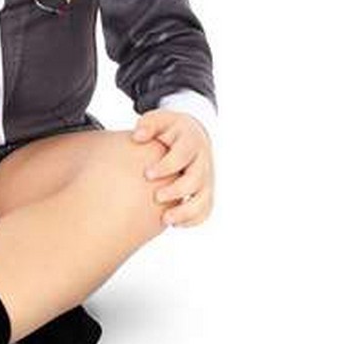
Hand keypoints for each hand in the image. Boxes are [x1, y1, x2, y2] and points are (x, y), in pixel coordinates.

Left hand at [132, 108, 213, 227]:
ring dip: (186, 212)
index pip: (183, 154)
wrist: (192, 136)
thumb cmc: (169, 129)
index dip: (166, 166)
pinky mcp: (206, 191)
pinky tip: (174, 223)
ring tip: (166, 219)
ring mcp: (207, 178)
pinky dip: (193, 219)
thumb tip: (137, 136)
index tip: (147, 174)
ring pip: (204, 199)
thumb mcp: (159, 120)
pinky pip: (206, 210)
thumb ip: (148, 124)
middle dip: (176, 190)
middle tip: (156, 197)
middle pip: (196, 179)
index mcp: (191, 141)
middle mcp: (202, 161)